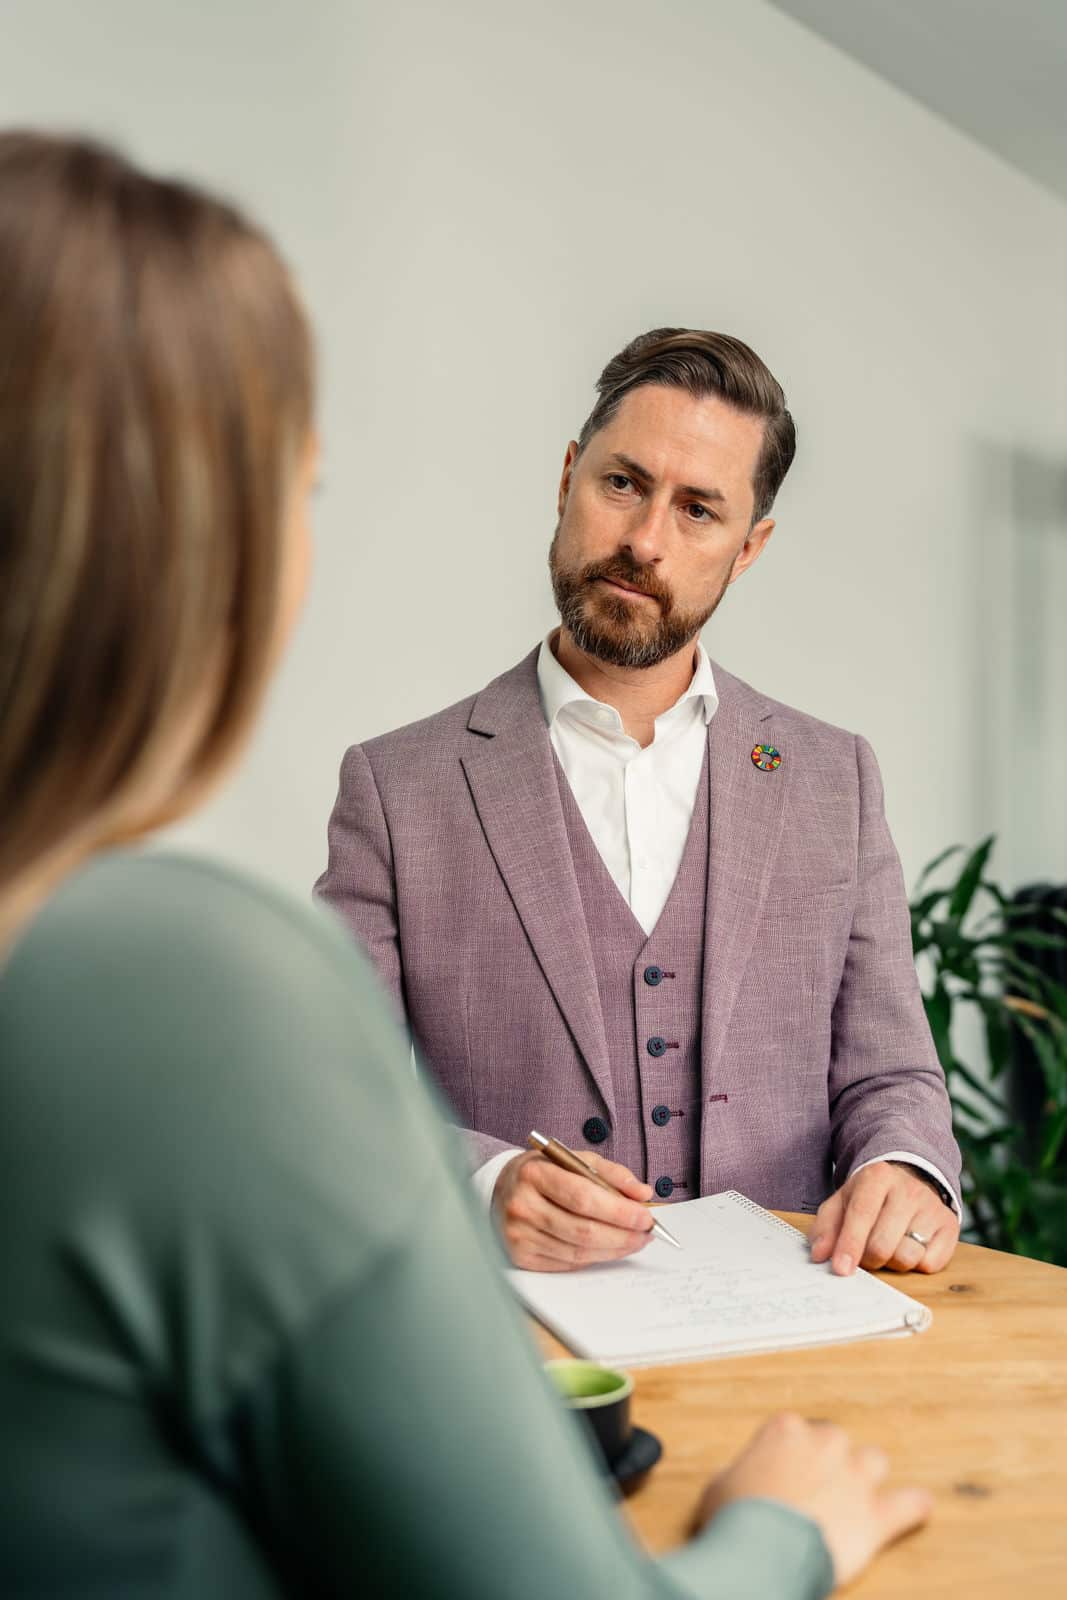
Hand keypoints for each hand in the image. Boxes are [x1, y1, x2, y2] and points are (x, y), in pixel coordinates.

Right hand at [492, 1149, 654, 1270]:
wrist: (500, 1190)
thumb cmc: (543, 1173)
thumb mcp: (573, 1159)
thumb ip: (610, 1173)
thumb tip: (643, 1194)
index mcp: (534, 1173)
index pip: (583, 1198)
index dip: (619, 1211)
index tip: (646, 1217)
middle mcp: (522, 1205)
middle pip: (583, 1230)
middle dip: (623, 1235)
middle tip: (647, 1234)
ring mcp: (518, 1234)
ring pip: (578, 1252)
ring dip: (613, 1250)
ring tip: (634, 1241)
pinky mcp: (520, 1256)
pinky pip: (566, 1263)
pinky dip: (593, 1258)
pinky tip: (607, 1248)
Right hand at [696, 1412, 931, 1587]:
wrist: (764, 1550)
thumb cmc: (736, 1517)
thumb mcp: (720, 1486)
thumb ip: (741, 1474)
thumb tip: (745, 1482)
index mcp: (785, 1430)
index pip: (792, 1430)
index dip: (787, 1455)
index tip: (782, 1473)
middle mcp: (824, 1444)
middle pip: (835, 1442)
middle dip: (828, 1464)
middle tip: (814, 1491)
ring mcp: (854, 1477)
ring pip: (873, 1461)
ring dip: (866, 1477)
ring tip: (858, 1496)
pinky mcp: (876, 1515)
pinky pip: (908, 1505)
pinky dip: (913, 1506)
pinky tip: (919, 1506)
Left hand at [810, 1162, 959, 1275]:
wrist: (910, 1179)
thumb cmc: (870, 1197)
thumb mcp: (842, 1203)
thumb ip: (826, 1228)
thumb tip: (820, 1255)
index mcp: (877, 1177)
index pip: (862, 1214)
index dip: (850, 1244)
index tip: (841, 1269)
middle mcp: (908, 1189)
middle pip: (883, 1244)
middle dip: (869, 1259)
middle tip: (865, 1255)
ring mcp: (932, 1207)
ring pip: (907, 1256)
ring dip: (892, 1262)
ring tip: (889, 1247)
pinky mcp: (950, 1226)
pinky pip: (931, 1264)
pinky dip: (916, 1264)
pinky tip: (910, 1247)